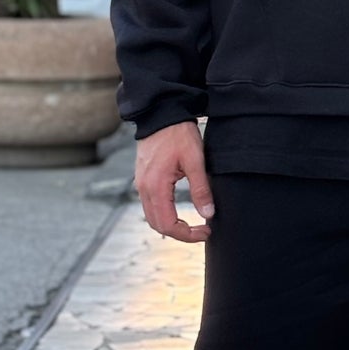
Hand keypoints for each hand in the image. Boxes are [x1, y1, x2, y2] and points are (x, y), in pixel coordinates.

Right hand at [136, 120, 214, 242]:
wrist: (161, 114)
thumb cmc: (178, 134)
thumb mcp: (195, 160)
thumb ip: (201, 189)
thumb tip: (208, 214)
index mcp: (156, 186)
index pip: (168, 224)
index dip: (187, 235)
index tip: (205, 231)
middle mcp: (144, 188)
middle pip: (157, 225)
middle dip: (180, 234)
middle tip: (201, 231)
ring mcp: (141, 184)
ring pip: (152, 217)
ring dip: (171, 225)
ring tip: (192, 225)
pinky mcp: (142, 179)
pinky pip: (150, 205)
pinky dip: (163, 214)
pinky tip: (178, 212)